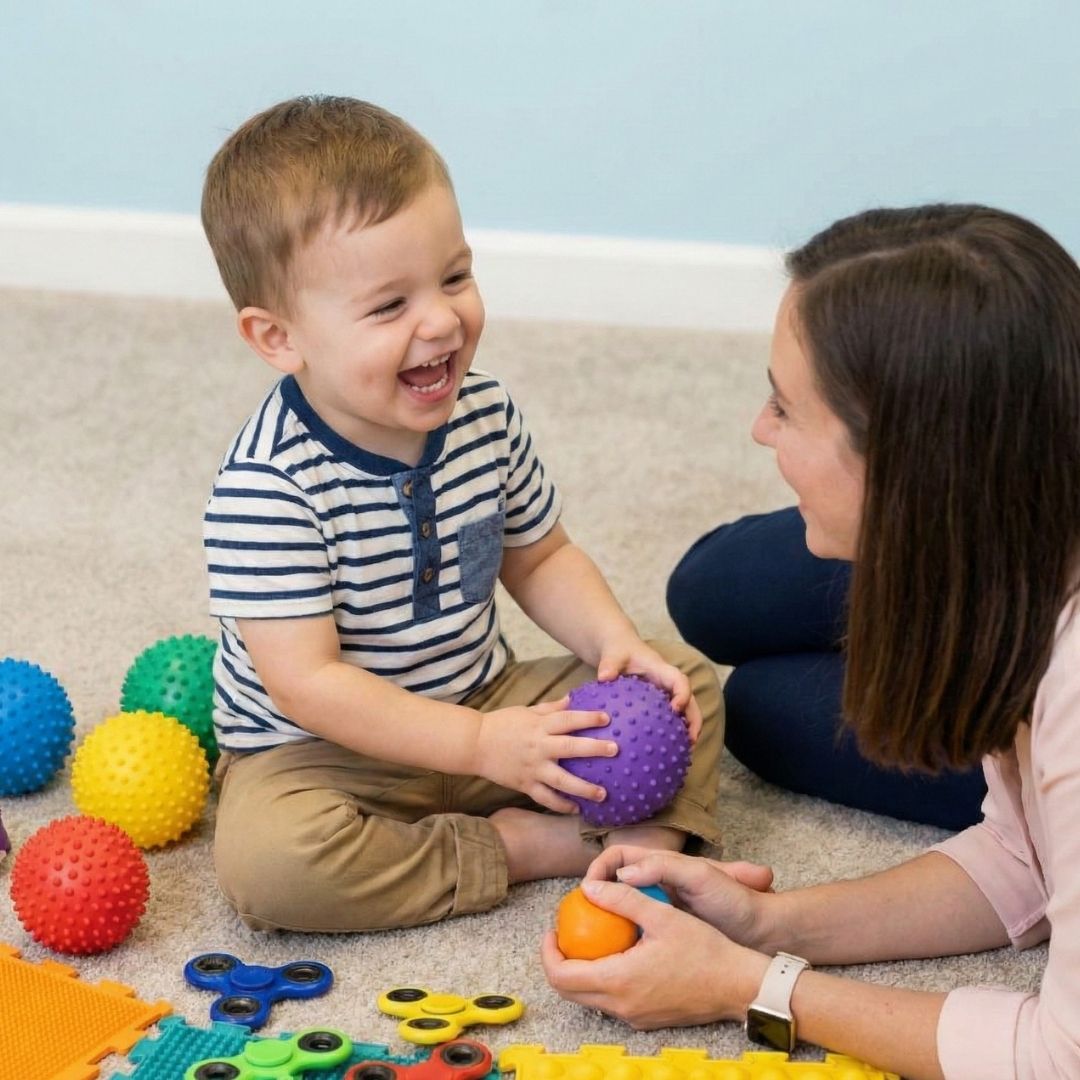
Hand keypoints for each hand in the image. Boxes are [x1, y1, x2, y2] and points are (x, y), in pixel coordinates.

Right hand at [474, 698, 616, 812]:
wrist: (474, 744)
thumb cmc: (502, 723)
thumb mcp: (527, 711)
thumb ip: (551, 708)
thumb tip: (573, 699)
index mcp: (539, 726)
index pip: (567, 719)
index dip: (587, 718)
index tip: (607, 718)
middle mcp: (538, 746)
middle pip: (569, 747)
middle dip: (593, 749)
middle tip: (615, 750)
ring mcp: (532, 768)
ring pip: (561, 779)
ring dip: (583, 787)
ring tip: (603, 793)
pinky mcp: (524, 784)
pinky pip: (545, 798)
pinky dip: (561, 805)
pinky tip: (577, 809)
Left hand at [541, 878, 769, 1028]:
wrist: (739, 986)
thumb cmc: (704, 949)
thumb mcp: (662, 915)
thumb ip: (622, 900)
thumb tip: (588, 887)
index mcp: (619, 981)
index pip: (562, 976)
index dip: (548, 953)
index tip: (552, 930)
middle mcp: (621, 1006)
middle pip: (569, 992)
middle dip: (558, 963)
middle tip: (564, 934)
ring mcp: (634, 1016)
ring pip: (589, 999)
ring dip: (580, 972)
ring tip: (589, 940)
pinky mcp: (647, 1019)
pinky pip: (611, 1002)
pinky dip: (602, 980)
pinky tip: (616, 955)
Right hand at [584, 845, 773, 946]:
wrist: (763, 931)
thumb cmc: (735, 900)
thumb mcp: (701, 876)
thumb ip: (662, 867)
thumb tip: (621, 873)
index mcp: (660, 864)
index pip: (616, 856)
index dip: (598, 868)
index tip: (587, 889)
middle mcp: (655, 884)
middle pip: (611, 883)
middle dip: (593, 896)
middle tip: (580, 919)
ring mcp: (659, 910)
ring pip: (619, 911)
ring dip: (604, 922)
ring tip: (592, 941)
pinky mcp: (665, 934)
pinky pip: (633, 935)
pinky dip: (620, 942)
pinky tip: (618, 958)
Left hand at [595, 638, 701, 741]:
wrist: (618, 648)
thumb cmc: (618, 650)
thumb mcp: (613, 654)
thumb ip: (609, 664)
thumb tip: (604, 677)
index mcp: (662, 670)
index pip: (679, 680)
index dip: (682, 694)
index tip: (676, 709)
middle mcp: (668, 683)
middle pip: (690, 701)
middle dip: (694, 720)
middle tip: (691, 740)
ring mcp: (666, 693)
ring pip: (684, 712)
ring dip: (687, 730)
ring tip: (684, 752)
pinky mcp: (659, 703)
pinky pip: (668, 718)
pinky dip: (670, 733)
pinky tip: (662, 751)